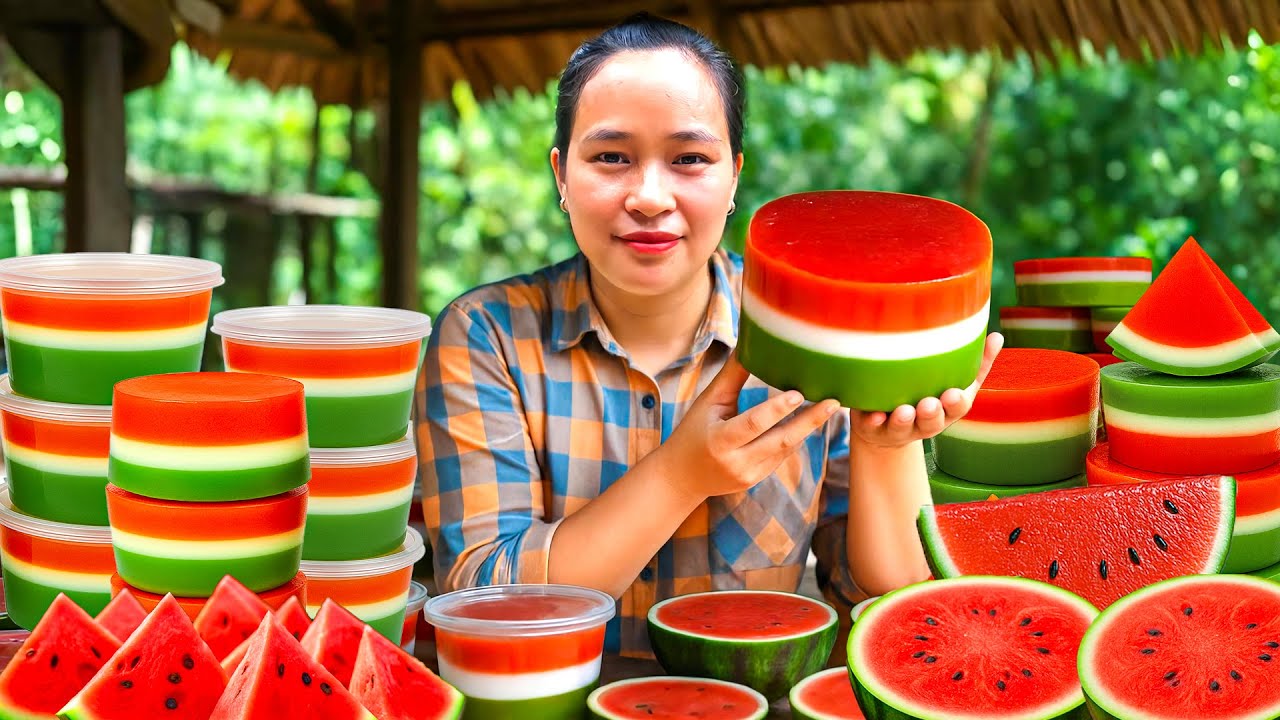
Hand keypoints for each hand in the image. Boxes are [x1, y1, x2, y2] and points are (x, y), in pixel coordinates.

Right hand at [653, 353, 840, 499]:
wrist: (682, 477)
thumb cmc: (692, 432)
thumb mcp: (707, 403)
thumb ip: (731, 377)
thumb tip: (749, 344)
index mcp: (720, 440)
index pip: (754, 424)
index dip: (777, 409)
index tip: (800, 393)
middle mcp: (736, 462)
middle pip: (780, 441)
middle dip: (809, 421)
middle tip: (833, 402)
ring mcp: (749, 475)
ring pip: (785, 449)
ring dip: (808, 428)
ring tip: (829, 407)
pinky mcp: (756, 480)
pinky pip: (782, 457)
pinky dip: (795, 438)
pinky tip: (809, 422)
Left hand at [850, 332, 1003, 449]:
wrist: (888, 427)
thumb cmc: (929, 396)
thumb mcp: (956, 383)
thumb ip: (978, 363)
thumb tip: (998, 336)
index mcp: (945, 411)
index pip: (956, 408)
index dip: (956, 403)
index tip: (953, 394)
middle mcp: (924, 422)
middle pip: (931, 422)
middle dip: (931, 414)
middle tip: (929, 404)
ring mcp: (898, 428)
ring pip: (902, 426)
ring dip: (903, 419)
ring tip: (904, 411)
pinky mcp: (874, 428)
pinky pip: (872, 426)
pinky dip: (873, 421)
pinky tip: (873, 415)